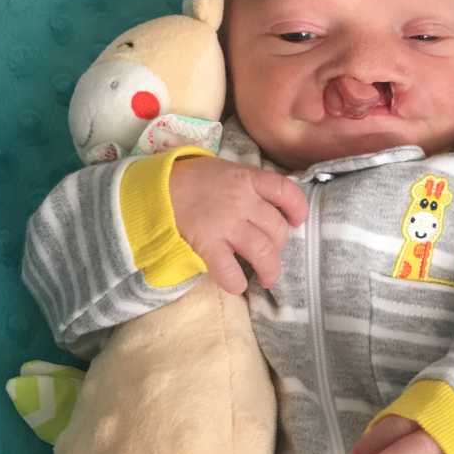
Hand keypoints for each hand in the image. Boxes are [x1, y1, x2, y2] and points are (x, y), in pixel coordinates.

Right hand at [169, 156, 307, 293]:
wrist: (155, 188)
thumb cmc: (191, 179)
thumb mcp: (224, 170)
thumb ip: (248, 185)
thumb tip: (269, 204)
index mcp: (247, 179)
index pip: (286, 191)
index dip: (298, 209)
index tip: (296, 221)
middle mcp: (242, 201)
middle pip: (277, 230)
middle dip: (279, 247)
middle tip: (270, 254)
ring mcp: (226, 223)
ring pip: (263, 253)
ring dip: (269, 271)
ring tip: (266, 278)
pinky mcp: (208, 244)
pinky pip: (230, 271)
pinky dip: (237, 283)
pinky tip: (237, 284)